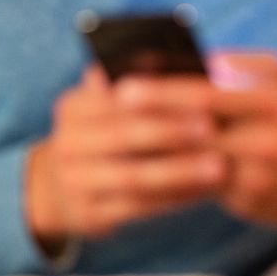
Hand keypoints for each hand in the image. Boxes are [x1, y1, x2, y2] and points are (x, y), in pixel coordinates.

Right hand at [26, 67, 224, 242]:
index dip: (159, 96)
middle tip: (213, 128)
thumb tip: (178, 61)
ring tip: (218, 167)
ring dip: (179, 172)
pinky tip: (202, 193)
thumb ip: (131, 83)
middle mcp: (67, 143)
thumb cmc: (101, 134)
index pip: (116, 96)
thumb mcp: (102, 106)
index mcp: (73, 107)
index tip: (199, 94)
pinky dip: (173, 200)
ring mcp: (74, 181)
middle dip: (171, 131)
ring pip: (133, 176)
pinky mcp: (88, 214)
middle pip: (124, 135)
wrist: (59, 187)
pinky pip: (137, 208)